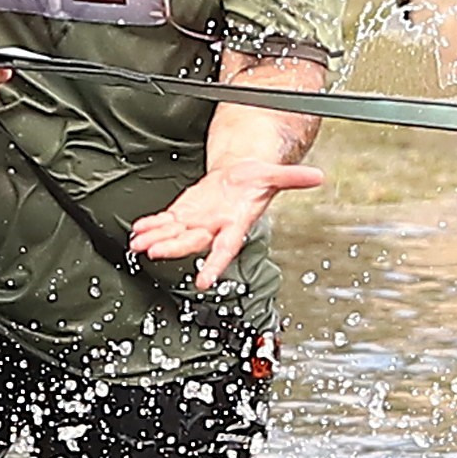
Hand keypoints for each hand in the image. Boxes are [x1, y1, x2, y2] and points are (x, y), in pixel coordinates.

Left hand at [129, 162, 324, 292]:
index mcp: (235, 223)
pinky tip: (138, 230)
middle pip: (193, 242)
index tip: (204, 282)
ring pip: (175, 235)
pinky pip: (166, 223)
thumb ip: (294, 178)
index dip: (215, 266)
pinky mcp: (185, 212)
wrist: (241, 177)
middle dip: (173, 248)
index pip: (226, 249)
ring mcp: (197, 222)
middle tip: (154, 252)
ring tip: (138, 245)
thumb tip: (319, 176)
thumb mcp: (274, 175)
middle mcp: (214, 227)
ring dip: (156, 240)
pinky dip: (151, 226)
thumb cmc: (255, 180)